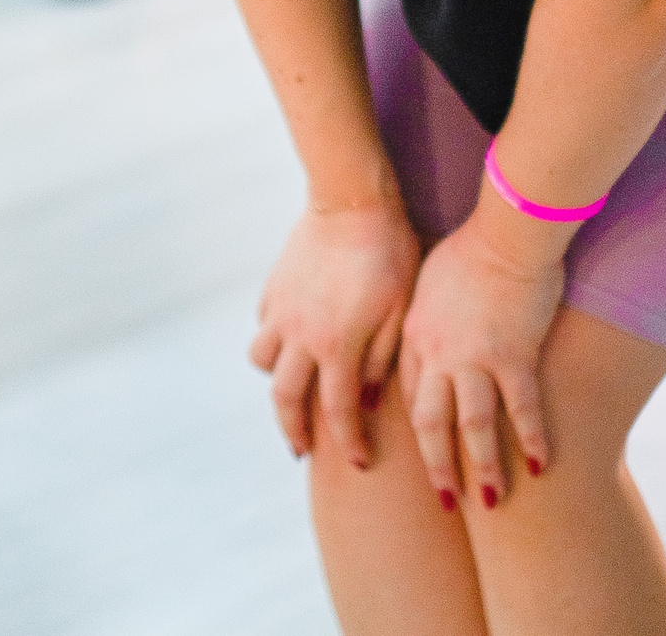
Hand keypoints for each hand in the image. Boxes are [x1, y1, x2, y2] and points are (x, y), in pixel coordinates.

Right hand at [249, 201, 420, 466]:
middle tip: (304, 450)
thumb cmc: (390, 254)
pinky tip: (291, 342)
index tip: (360, 463)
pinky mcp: (273, 287)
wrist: (352, 202)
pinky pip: (263, 326)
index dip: (349, 443)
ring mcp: (281, 310)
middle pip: (286, 399)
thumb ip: (383, 360)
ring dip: (276, 382)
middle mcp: (301, 334)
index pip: (339, 412)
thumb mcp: (402, 311)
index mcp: (337, 345)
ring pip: (263, 361)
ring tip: (294, 389)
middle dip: (294, 431)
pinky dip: (273, 342)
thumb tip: (366, 399)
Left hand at [399, 214, 565, 509]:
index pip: (409, 393)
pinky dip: (532, 440)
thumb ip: (423, 315)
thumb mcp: (428, 281)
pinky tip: (542, 467)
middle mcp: (438, 353)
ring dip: (480, 467)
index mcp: (414, 334)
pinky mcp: (515, 356)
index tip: (417, 454)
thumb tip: (420, 332)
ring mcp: (475, 357)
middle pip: (429, 423)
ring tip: (487, 502)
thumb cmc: (469, 247)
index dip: (413, 428)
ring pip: (473, 427)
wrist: (506, 230)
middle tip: (443, 500)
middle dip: (435, 465)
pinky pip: (523, 410)